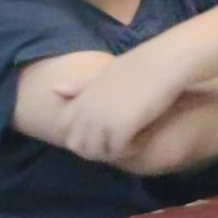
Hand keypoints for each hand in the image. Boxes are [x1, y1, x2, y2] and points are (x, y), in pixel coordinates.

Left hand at [49, 54, 184, 165]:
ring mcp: (101, 121)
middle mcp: (86, 111)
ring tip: (131, 142)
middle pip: (77, 145)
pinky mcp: (120, 129)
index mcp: (81, 97)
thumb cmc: (138, 64)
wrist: (163, 64)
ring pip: (96, 153)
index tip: (102, 130)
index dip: (80, 134)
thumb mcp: (104, 73)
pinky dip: (130, 150)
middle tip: (118, 142)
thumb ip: (81, 85)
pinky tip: (142, 140)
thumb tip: (55, 88)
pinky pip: (118, 152)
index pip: (64, 127)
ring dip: (112, 152)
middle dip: (93, 149)